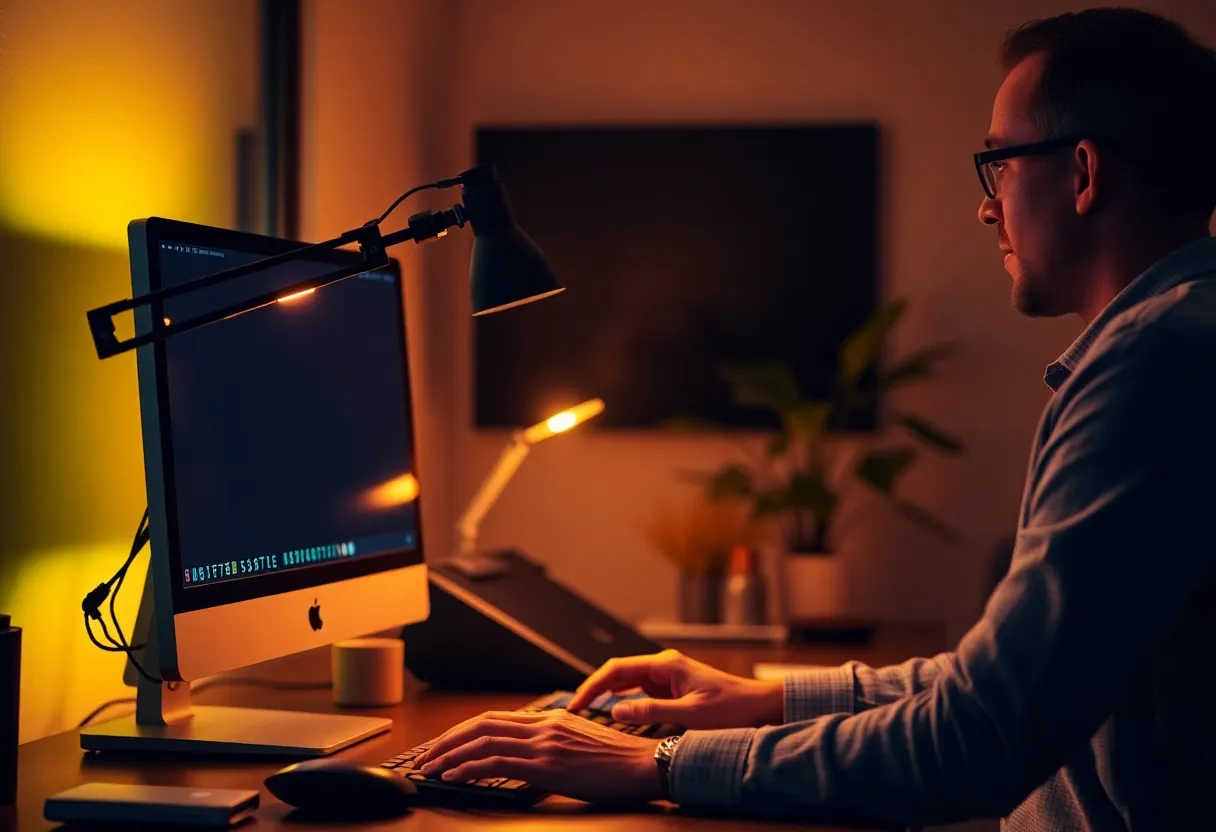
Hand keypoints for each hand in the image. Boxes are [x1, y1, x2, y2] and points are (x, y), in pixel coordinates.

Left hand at [415, 709, 663, 804]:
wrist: (647, 766)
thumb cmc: (620, 763)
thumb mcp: (582, 746)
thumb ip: (554, 745)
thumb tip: (529, 758)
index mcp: (551, 719)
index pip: (494, 719)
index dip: (463, 731)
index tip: (444, 746)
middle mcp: (544, 725)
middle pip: (481, 725)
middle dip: (447, 741)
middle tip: (425, 757)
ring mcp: (545, 743)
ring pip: (482, 741)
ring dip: (449, 755)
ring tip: (429, 769)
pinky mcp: (547, 765)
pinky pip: (496, 762)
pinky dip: (468, 768)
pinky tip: (453, 776)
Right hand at [568, 648, 783, 729]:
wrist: (759, 707)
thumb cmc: (731, 709)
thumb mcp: (690, 714)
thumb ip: (651, 711)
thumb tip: (616, 710)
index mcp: (665, 664)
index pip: (616, 669)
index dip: (592, 686)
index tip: (576, 704)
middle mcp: (663, 666)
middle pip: (617, 673)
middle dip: (594, 690)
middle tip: (575, 711)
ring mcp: (667, 677)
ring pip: (627, 682)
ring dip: (607, 695)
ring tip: (587, 714)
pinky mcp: (672, 689)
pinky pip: (640, 693)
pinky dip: (623, 701)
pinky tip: (614, 715)